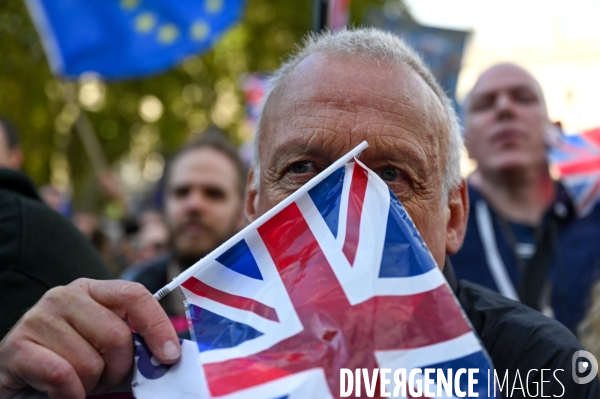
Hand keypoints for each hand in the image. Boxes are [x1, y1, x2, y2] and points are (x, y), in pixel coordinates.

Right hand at [0, 279, 180, 398]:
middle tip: (104, 379)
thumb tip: (170, 356)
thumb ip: (135, 346)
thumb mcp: (107, 349)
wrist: (19, 378)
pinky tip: (62, 393)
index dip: (158, 326)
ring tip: (77, 382)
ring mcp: (38, 317)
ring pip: (90, 362)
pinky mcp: (16, 346)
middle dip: (118, 369)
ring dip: (90, 384)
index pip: (135, 295)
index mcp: (93, 290)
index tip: (170, 356)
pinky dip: (70, 394)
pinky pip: (62, 375)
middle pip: (117, 335)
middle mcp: (65, 296)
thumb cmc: (71, 363)